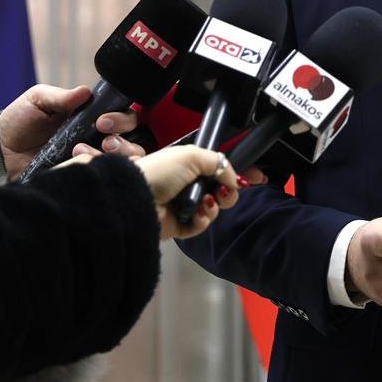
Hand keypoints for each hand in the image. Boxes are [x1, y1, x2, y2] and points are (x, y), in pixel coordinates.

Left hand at [0, 84, 144, 179]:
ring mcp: (94, 160)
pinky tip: (79, 164)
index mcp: (93, 118)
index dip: (122, 118)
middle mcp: (100, 139)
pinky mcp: (84, 178)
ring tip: (82, 152)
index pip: (127, 116)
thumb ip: (61, 97)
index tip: (102, 121)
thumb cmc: (19, 122)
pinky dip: (102, 171)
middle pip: (137, 140)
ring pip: (128, 161)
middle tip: (102, 137)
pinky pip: (108, 178)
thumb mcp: (38, 100)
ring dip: (115, 156)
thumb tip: (85, 91)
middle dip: (124, 138)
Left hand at [62, 146, 262, 238]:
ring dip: (213, 206)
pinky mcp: (179, 226)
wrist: (136, 198)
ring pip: (211, 209)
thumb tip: (235, 178)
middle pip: (218, 191)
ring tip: (205, 203)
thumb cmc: (161, 171)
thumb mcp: (191, 155)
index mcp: (187, 166)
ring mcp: (182, 206)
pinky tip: (197, 215)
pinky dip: (202, 221)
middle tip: (224, 193)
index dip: (230, 175)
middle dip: (226, 192)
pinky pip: (200, 225)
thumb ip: (218, 162)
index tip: (245, 179)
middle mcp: (186, 185)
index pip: (215, 170)